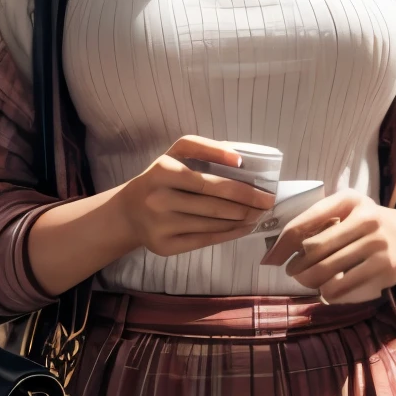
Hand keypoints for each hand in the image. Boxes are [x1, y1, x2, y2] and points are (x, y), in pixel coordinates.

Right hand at [105, 136, 273, 257]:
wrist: (128, 213)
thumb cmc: (159, 179)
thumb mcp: (173, 155)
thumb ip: (203, 149)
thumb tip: (239, 158)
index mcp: (162, 170)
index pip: (209, 181)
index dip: (240, 186)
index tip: (264, 188)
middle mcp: (159, 198)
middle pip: (214, 205)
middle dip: (248, 205)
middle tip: (268, 203)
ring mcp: (161, 225)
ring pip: (213, 224)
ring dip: (242, 220)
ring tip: (259, 214)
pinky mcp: (165, 246)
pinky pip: (205, 240)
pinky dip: (229, 234)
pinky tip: (244, 228)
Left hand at [260, 191, 395, 303]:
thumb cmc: (368, 224)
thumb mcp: (348, 210)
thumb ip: (319, 221)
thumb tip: (279, 248)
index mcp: (349, 199)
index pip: (306, 221)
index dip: (283, 243)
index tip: (270, 258)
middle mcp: (365, 218)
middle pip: (315, 248)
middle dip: (296, 264)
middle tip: (289, 271)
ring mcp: (377, 243)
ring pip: (328, 269)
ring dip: (309, 280)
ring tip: (304, 281)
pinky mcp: (384, 267)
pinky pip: (346, 284)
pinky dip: (329, 291)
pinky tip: (324, 291)